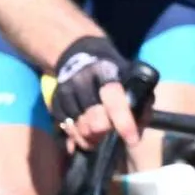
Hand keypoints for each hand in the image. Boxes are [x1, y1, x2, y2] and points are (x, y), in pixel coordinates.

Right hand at [46, 34, 147, 149]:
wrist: (78, 53)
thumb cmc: (112, 69)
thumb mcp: (130, 74)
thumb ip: (139, 98)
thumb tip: (139, 126)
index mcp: (105, 71)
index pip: (114, 99)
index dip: (124, 122)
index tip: (132, 140)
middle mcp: (82, 80)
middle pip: (95, 121)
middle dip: (104, 132)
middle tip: (109, 133)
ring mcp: (66, 91)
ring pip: (78, 128)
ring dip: (90, 138)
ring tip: (97, 138)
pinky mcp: (54, 100)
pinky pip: (64, 127)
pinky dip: (74, 137)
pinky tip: (83, 138)